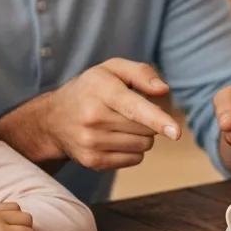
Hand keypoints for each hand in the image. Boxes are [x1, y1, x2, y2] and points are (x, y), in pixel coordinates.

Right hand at [46, 59, 180, 170]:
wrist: (53, 119)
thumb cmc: (92, 89)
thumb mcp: (112, 68)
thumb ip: (141, 73)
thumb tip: (164, 90)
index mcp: (101, 90)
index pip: (134, 107)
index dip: (158, 119)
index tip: (176, 132)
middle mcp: (93, 118)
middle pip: (146, 129)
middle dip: (149, 121)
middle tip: (129, 111)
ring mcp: (91, 142)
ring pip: (143, 146)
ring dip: (142, 136)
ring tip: (120, 124)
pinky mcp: (92, 161)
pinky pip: (134, 159)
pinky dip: (133, 150)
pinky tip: (114, 138)